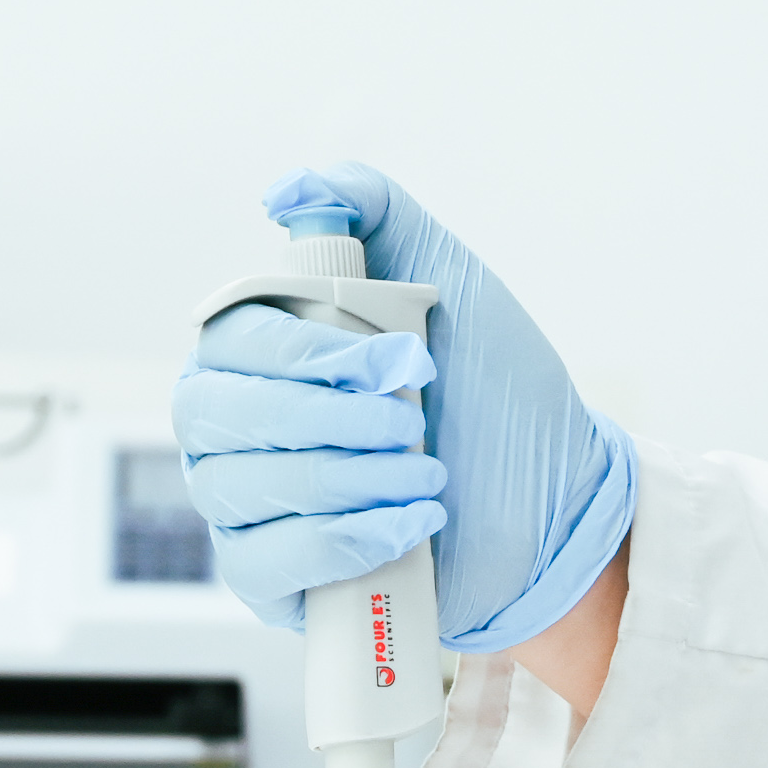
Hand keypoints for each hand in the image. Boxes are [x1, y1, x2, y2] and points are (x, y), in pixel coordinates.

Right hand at [176, 164, 638, 652]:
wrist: (555, 505)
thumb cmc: (497, 395)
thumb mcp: (450, 279)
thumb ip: (375, 213)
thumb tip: (292, 188)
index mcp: (264, 351)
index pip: (228, 340)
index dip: (307, 353)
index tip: (401, 359)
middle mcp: (238, 424)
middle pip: (213, 415)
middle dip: (328, 418)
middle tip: (414, 421)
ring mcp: (248, 505)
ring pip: (235, 488)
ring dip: (346, 480)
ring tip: (427, 475)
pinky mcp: (274, 578)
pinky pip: (258, 562)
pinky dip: (339, 542)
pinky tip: (405, 525)